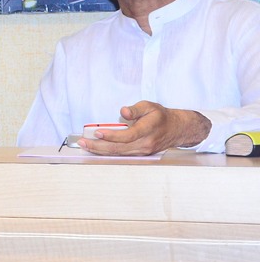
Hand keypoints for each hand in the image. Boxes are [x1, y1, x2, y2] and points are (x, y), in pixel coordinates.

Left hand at [78, 101, 211, 155]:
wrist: (177, 129)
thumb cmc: (161, 116)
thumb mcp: (149, 106)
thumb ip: (135, 109)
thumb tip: (123, 112)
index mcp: (147, 130)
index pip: (127, 136)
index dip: (111, 135)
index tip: (98, 132)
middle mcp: (145, 144)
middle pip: (119, 148)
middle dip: (98, 146)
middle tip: (83, 142)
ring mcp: (142, 151)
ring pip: (118, 154)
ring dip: (100, 150)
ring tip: (85, 145)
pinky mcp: (140, 154)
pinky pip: (121, 155)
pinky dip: (107, 153)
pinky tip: (96, 149)